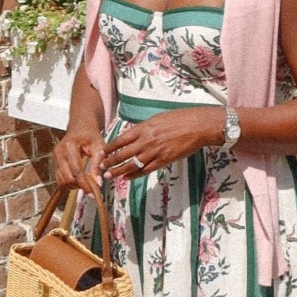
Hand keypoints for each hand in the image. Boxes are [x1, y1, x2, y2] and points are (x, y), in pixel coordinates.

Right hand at [55, 125, 103, 189]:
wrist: (80, 127)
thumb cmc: (91, 136)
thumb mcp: (99, 147)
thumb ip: (98, 164)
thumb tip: (98, 183)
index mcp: (70, 146)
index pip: (76, 171)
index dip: (84, 184)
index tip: (93, 194)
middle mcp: (59, 151)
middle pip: (67, 178)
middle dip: (79, 186)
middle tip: (91, 187)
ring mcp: (54, 157)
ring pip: (61, 180)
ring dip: (74, 186)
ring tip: (85, 183)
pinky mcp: (54, 162)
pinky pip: (59, 178)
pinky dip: (69, 183)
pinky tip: (78, 180)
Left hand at [100, 108, 225, 180]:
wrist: (197, 126)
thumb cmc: (179, 118)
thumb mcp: (158, 119)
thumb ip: (144, 128)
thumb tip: (133, 135)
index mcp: (144, 128)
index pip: (121, 140)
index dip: (109, 148)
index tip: (101, 153)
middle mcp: (146, 140)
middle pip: (123, 153)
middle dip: (109, 161)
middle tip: (99, 167)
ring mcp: (154, 151)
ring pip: (131, 164)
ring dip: (118, 170)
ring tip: (109, 175)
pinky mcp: (163, 160)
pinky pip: (145, 169)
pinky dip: (134, 174)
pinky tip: (127, 177)